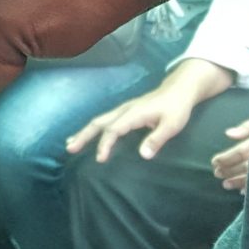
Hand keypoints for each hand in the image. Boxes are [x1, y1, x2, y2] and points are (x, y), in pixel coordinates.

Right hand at [67, 59, 234, 162]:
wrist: (179, 89)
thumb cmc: (177, 107)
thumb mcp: (172, 125)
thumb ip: (157, 139)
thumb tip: (143, 155)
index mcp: (134, 114)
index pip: (114, 129)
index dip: (105, 144)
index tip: (100, 159)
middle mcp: (125, 110)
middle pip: (99, 122)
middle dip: (83, 135)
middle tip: (70, 148)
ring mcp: (124, 109)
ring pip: (99, 120)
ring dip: (84, 132)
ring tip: (71, 143)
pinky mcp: (125, 111)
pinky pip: (105, 120)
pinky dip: (93, 128)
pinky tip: (88, 135)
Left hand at [212, 119, 248, 191]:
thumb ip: (247, 127)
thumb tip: (228, 134)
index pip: (241, 152)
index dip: (226, 158)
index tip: (214, 162)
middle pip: (246, 166)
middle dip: (230, 171)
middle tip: (217, 174)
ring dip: (239, 182)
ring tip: (226, 185)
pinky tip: (244, 192)